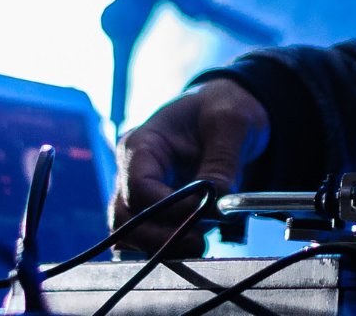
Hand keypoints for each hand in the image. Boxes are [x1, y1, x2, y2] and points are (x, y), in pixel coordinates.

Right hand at [112, 80, 269, 255]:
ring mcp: (137, 193)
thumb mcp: (232, 121)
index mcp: (142, 144)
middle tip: (201, 243)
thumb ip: (223, 160)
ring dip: (161, 247)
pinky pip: (144, 240)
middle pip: (123, 219)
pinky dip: (164, 249)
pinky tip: (193, 245)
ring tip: (200, 244)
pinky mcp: (152, 210)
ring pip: (128, 235)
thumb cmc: (223, 106)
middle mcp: (130, 172)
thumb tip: (216, 202)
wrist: (225, 110)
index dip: (168, 208)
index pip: (138, 188)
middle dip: (160, 237)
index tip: (203, 213)